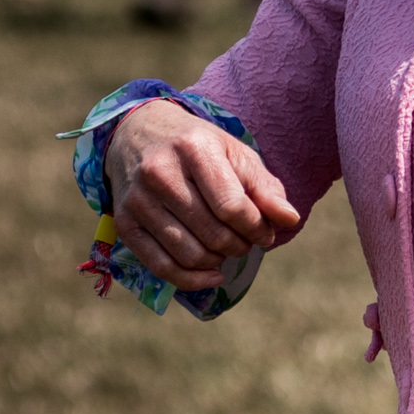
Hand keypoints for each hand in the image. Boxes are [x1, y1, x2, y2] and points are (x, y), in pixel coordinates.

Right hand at [102, 99, 302, 293]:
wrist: (139, 134)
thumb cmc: (197, 146)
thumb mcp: (235, 153)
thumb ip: (264, 187)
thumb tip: (289, 220)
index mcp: (194, 149)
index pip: (232, 206)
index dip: (257, 228)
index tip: (267, 232)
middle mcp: (160, 173)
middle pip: (212, 233)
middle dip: (240, 245)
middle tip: (248, 241)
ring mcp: (138, 200)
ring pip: (188, 253)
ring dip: (218, 261)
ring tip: (229, 249)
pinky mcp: (125, 223)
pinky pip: (160, 266)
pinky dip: (191, 279)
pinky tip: (212, 274)